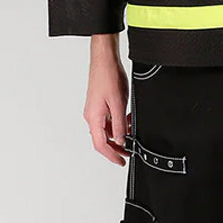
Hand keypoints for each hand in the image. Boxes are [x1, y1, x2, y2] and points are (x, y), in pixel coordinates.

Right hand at [84, 33, 129, 164]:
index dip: (111, 156)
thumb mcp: (118, 103)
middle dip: (116, 148)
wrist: (105, 60)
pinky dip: (117, 124)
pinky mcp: (99, 105)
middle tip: (128, 153)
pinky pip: (108, 121)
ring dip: (118, 135)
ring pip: (106, 130)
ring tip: (131, 135)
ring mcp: (95, 110)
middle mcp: (91, 116)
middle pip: (102, 140)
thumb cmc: (108, 77)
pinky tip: (127, 121)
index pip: (100, 145)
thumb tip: (119, 141)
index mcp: (93, 117)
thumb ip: (119, 124)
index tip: (121, 162)